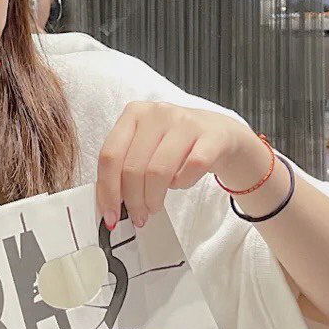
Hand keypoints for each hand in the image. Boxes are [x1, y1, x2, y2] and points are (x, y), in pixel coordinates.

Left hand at [96, 102, 267, 228]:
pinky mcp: (211, 137)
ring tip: (155, 206)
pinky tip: (181, 183)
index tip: (110, 215)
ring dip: (154, 198)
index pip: (110, 156)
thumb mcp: (146, 147)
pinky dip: (182, 184)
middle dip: (133, 201)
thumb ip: (125, 168)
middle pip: (133, 168)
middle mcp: (157, 113)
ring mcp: (185, 122)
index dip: (107, 191)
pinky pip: (189, 169)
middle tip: (138, 216)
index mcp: (134, 113)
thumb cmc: (177, 145)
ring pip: (158, 172)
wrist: (221, 135)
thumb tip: (109, 205)